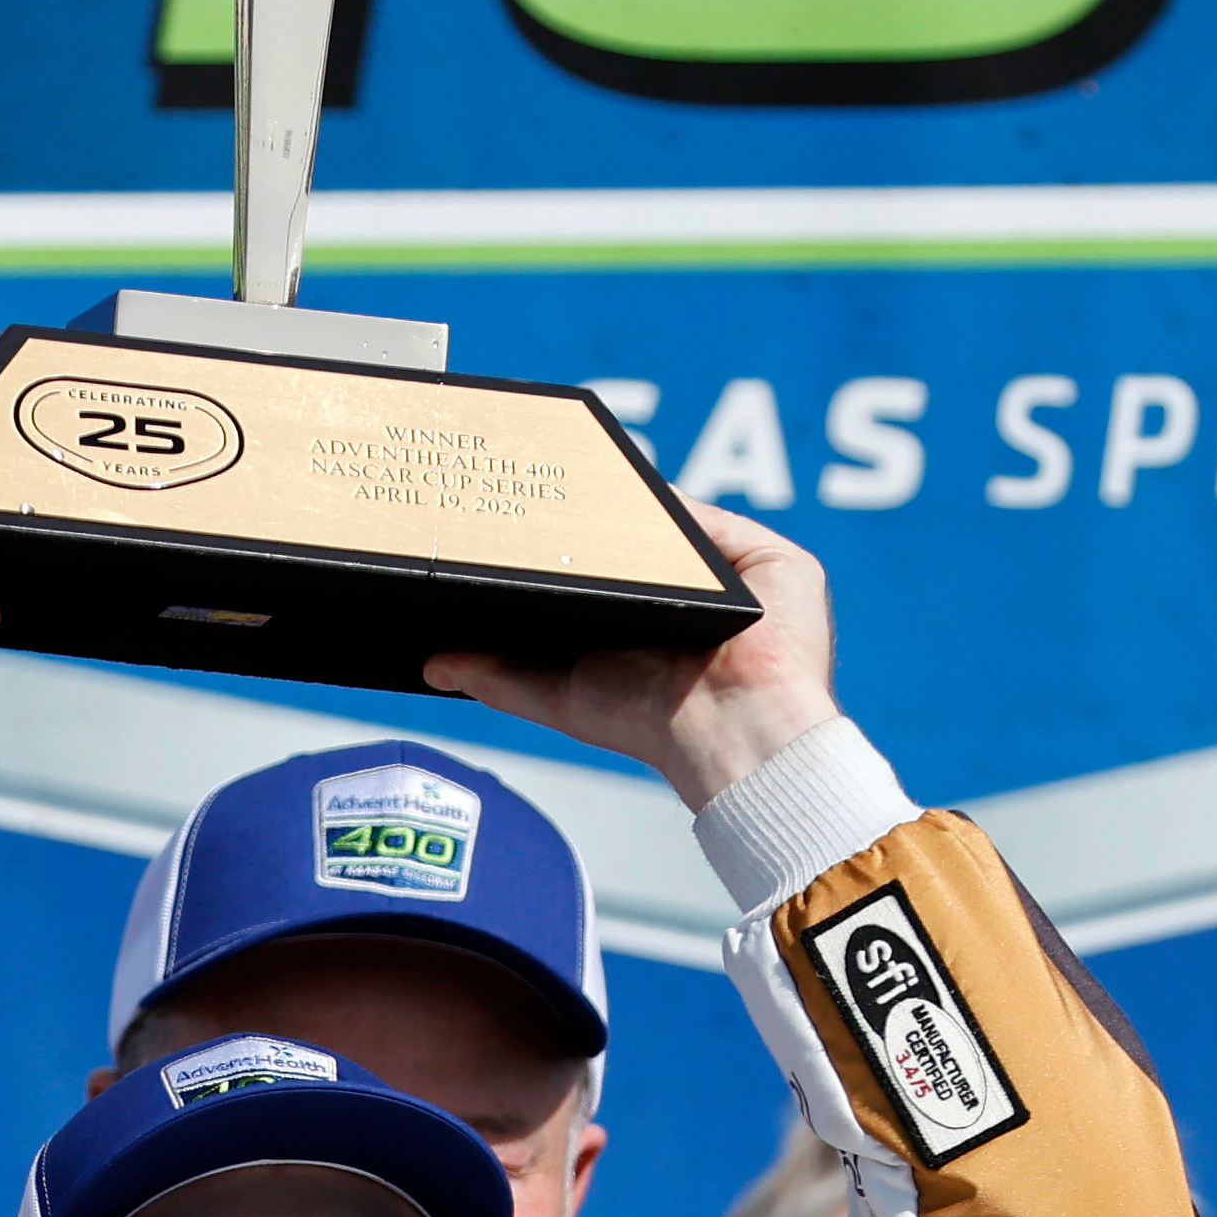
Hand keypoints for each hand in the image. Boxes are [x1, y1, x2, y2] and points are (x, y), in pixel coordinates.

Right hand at [424, 507, 836, 813]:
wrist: (756, 724)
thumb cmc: (780, 653)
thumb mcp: (771, 562)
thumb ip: (710, 525)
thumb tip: (654, 492)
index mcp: (669, 603)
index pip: (615, 562)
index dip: (583, 532)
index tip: (548, 498)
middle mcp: (625, 635)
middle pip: (558, 595)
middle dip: (520, 567)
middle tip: (486, 528)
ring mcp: (593, 670)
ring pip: (521, 641)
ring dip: (480, 618)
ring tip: (443, 579)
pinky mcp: (571, 702)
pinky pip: (509, 685)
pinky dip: (470, 670)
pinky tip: (435, 652)